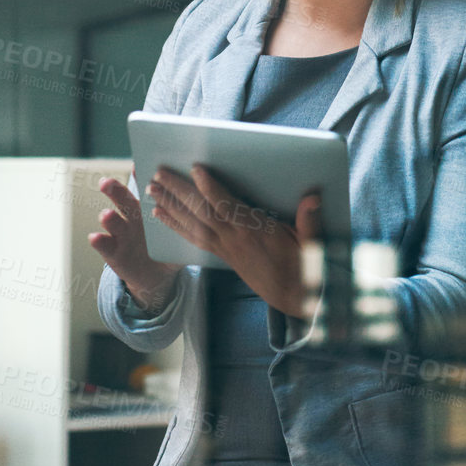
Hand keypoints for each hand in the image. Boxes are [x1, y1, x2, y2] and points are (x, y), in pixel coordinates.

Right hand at [89, 176, 183, 312]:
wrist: (155, 275)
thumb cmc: (169, 248)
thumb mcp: (182, 234)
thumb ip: (193, 221)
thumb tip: (219, 206)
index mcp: (149, 207)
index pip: (145, 188)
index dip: (142, 178)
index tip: (140, 166)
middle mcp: (131, 216)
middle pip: (122, 198)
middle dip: (114, 190)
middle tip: (107, 183)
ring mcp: (119, 232)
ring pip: (111, 220)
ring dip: (107, 217)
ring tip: (107, 214)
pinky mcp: (112, 251)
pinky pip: (104, 245)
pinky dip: (99, 241)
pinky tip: (95, 237)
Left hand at [147, 164, 323, 318]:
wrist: (293, 296)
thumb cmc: (303, 266)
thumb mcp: (312, 244)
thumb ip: (310, 221)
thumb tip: (314, 197)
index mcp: (255, 233)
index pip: (227, 207)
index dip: (210, 188)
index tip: (196, 169)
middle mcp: (234, 240)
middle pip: (200, 213)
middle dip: (178, 192)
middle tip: (158, 174)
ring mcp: (225, 249)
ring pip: (192, 225)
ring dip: (171, 206)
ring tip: (152, 190)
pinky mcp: (222, 255)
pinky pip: (193, 238)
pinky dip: (175, 225)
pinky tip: (161, 215)